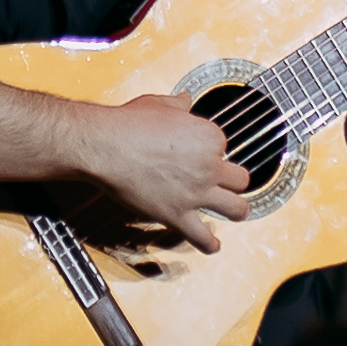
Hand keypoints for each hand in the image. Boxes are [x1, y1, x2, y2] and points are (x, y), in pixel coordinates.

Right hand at [76, 93, 256, 254]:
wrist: (106, 146)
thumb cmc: (129, 124)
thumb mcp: (158, 104)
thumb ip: (178, 105)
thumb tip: (185, 101)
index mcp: (209, 137)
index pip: (223, 146)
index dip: (211, 150)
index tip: (199, 153)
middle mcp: (209, 165)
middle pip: (240, 178)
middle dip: (233, 180)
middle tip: (224, 182)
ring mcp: (196, 192)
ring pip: (236, 208)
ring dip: (236, 211)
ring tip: (232, 212)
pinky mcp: (178, 214)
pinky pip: (202, 236)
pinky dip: (209, 244)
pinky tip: (211, 245)